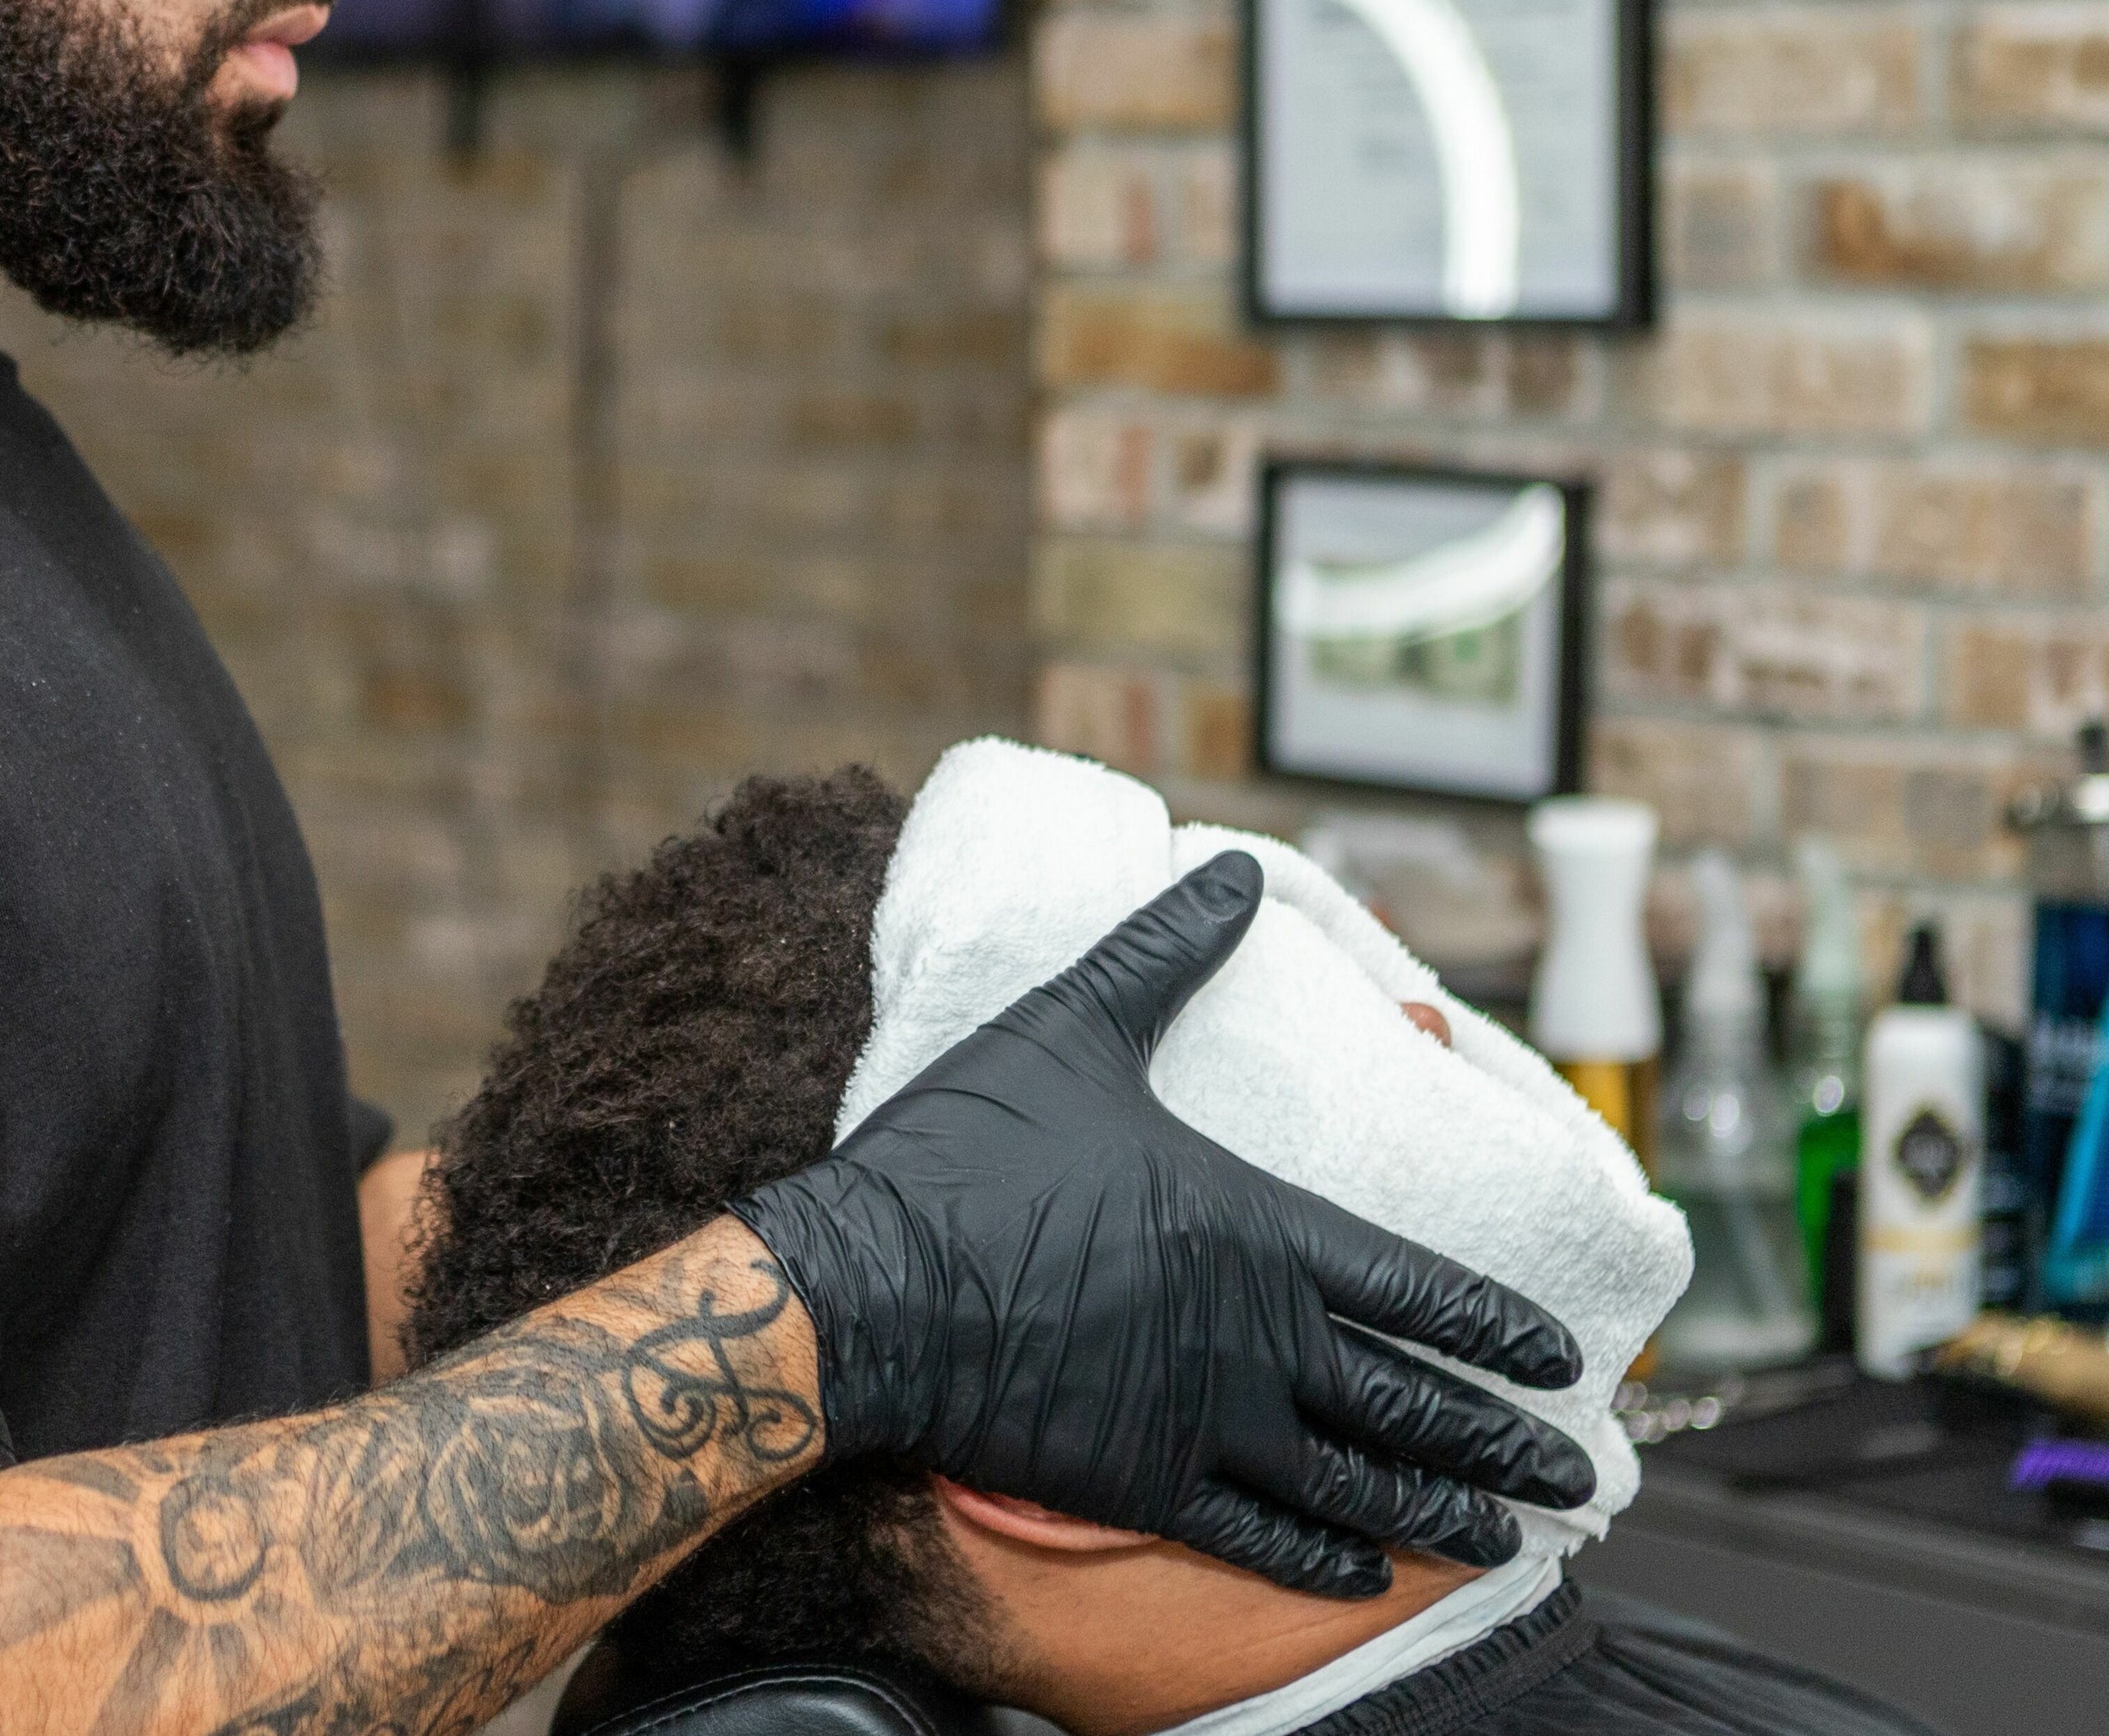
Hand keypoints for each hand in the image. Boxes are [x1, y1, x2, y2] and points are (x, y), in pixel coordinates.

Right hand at [730, 853, 1596, 1597]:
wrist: (865, 1289)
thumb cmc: (965, 1151)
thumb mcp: (1069, 1025)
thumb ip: (1162, 953)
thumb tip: (1231, 867)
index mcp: (1253, 1227)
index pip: (1415, 1287)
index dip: (1497, 1326)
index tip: (1562, 1358)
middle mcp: (1253, 1334)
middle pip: (1412, 1403)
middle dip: (1505, 1442)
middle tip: (1576, 1473)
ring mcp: (1202, 1418)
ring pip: (1356, 1484)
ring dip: (1441, 1512)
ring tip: (1503, 1534)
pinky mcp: (1140, 1480)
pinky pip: (1259, 1536)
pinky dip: (1323, 1559)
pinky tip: (1362, 1573)